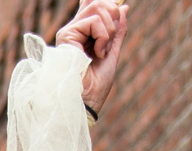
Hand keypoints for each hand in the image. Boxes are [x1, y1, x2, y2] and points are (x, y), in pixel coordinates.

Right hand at [55, 0, 128, 114]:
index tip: (119, 8)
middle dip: (112, 14)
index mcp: (83, 33)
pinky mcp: (67, 35)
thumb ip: (117, 31)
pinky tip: (97, 53)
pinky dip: (102, 36)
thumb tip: (124, 7)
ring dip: (108, 28)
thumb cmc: (97, 84)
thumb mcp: (112, 52)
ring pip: (97, 6)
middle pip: (97, 2)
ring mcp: (69, 32)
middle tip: (110, 38)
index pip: (91, 4)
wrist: (88, 100)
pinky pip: (94, 21)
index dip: (106, 3)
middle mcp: (74, 30)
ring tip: (102, 49)